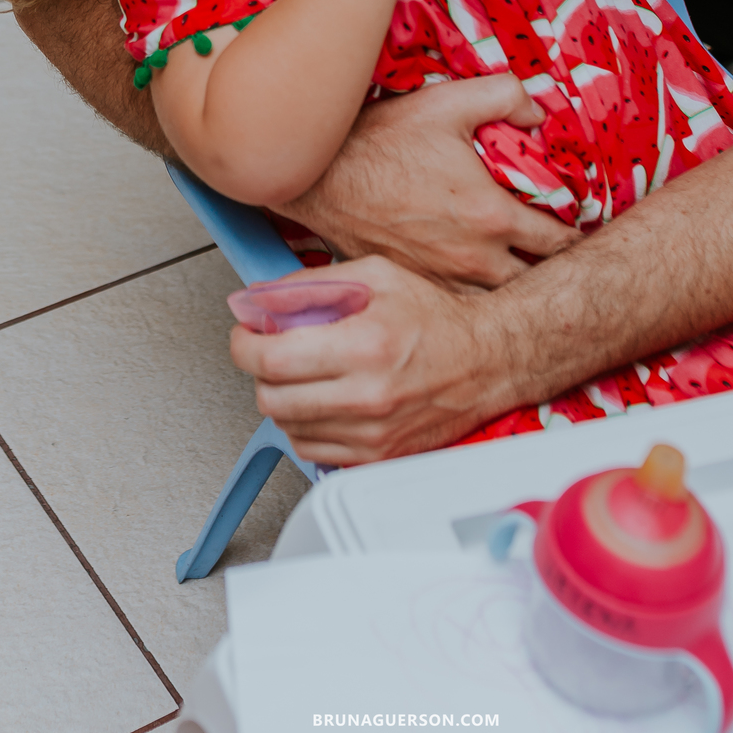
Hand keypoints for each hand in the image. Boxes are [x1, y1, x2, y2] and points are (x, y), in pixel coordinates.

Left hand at [231, 253, 517, 462]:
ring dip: (283, 398)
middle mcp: (368, 395)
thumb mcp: (375, 276)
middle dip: (259, 371)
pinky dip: (306, 425)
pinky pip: (313, 450)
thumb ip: (310, 286)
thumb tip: (259, 300)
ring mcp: (373, 432)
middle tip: (269, 351)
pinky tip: (322, 398)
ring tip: (303, 372)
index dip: (245, 344)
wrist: (487, 359)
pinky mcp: (378, 456)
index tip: (246, 334)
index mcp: (365, 345)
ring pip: (288, 427)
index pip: (272, 358)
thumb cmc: (437, 316)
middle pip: (272, 398)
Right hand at [273, 73, 579, 286]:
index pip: (560, 241)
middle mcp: (472, 259)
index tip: (576, 221)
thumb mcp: (447, 101)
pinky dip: (477, 293)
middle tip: (558, 244)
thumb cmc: (379, 140)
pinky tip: (477, 270)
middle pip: (538, 280)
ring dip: (516, 282)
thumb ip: (505, 96)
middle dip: (553, 264)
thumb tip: (541, 109)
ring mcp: (442, 280)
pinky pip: (462, 303)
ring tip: (522, 260)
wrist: (316, 177)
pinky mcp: (416, 286)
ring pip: (501, 299)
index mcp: (490, 216)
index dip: (575, 231)